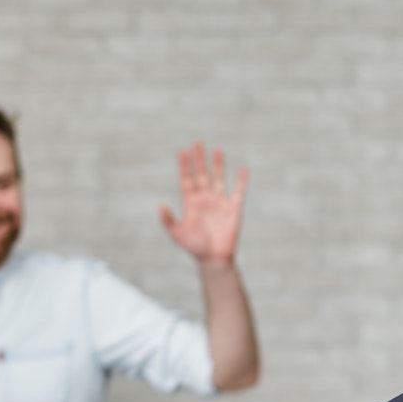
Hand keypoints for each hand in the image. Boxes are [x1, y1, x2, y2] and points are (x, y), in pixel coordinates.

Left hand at [159, 142, 247, 265]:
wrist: (213, 259)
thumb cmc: (194, 248)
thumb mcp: (178, 234)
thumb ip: (169, 220)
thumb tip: (160, 206)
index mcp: (191, 202)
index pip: (186, 179)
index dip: (185, 166)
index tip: (182, 151)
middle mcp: (205, 199)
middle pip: (202, 174)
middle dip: (199, 159)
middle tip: (197, 142)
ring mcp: (219, 202)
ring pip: (219, 178)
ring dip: (218, 165)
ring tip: (216, 150)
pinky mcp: (234, 208)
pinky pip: (239, 191)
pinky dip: (241, 181)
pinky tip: (242, 169)